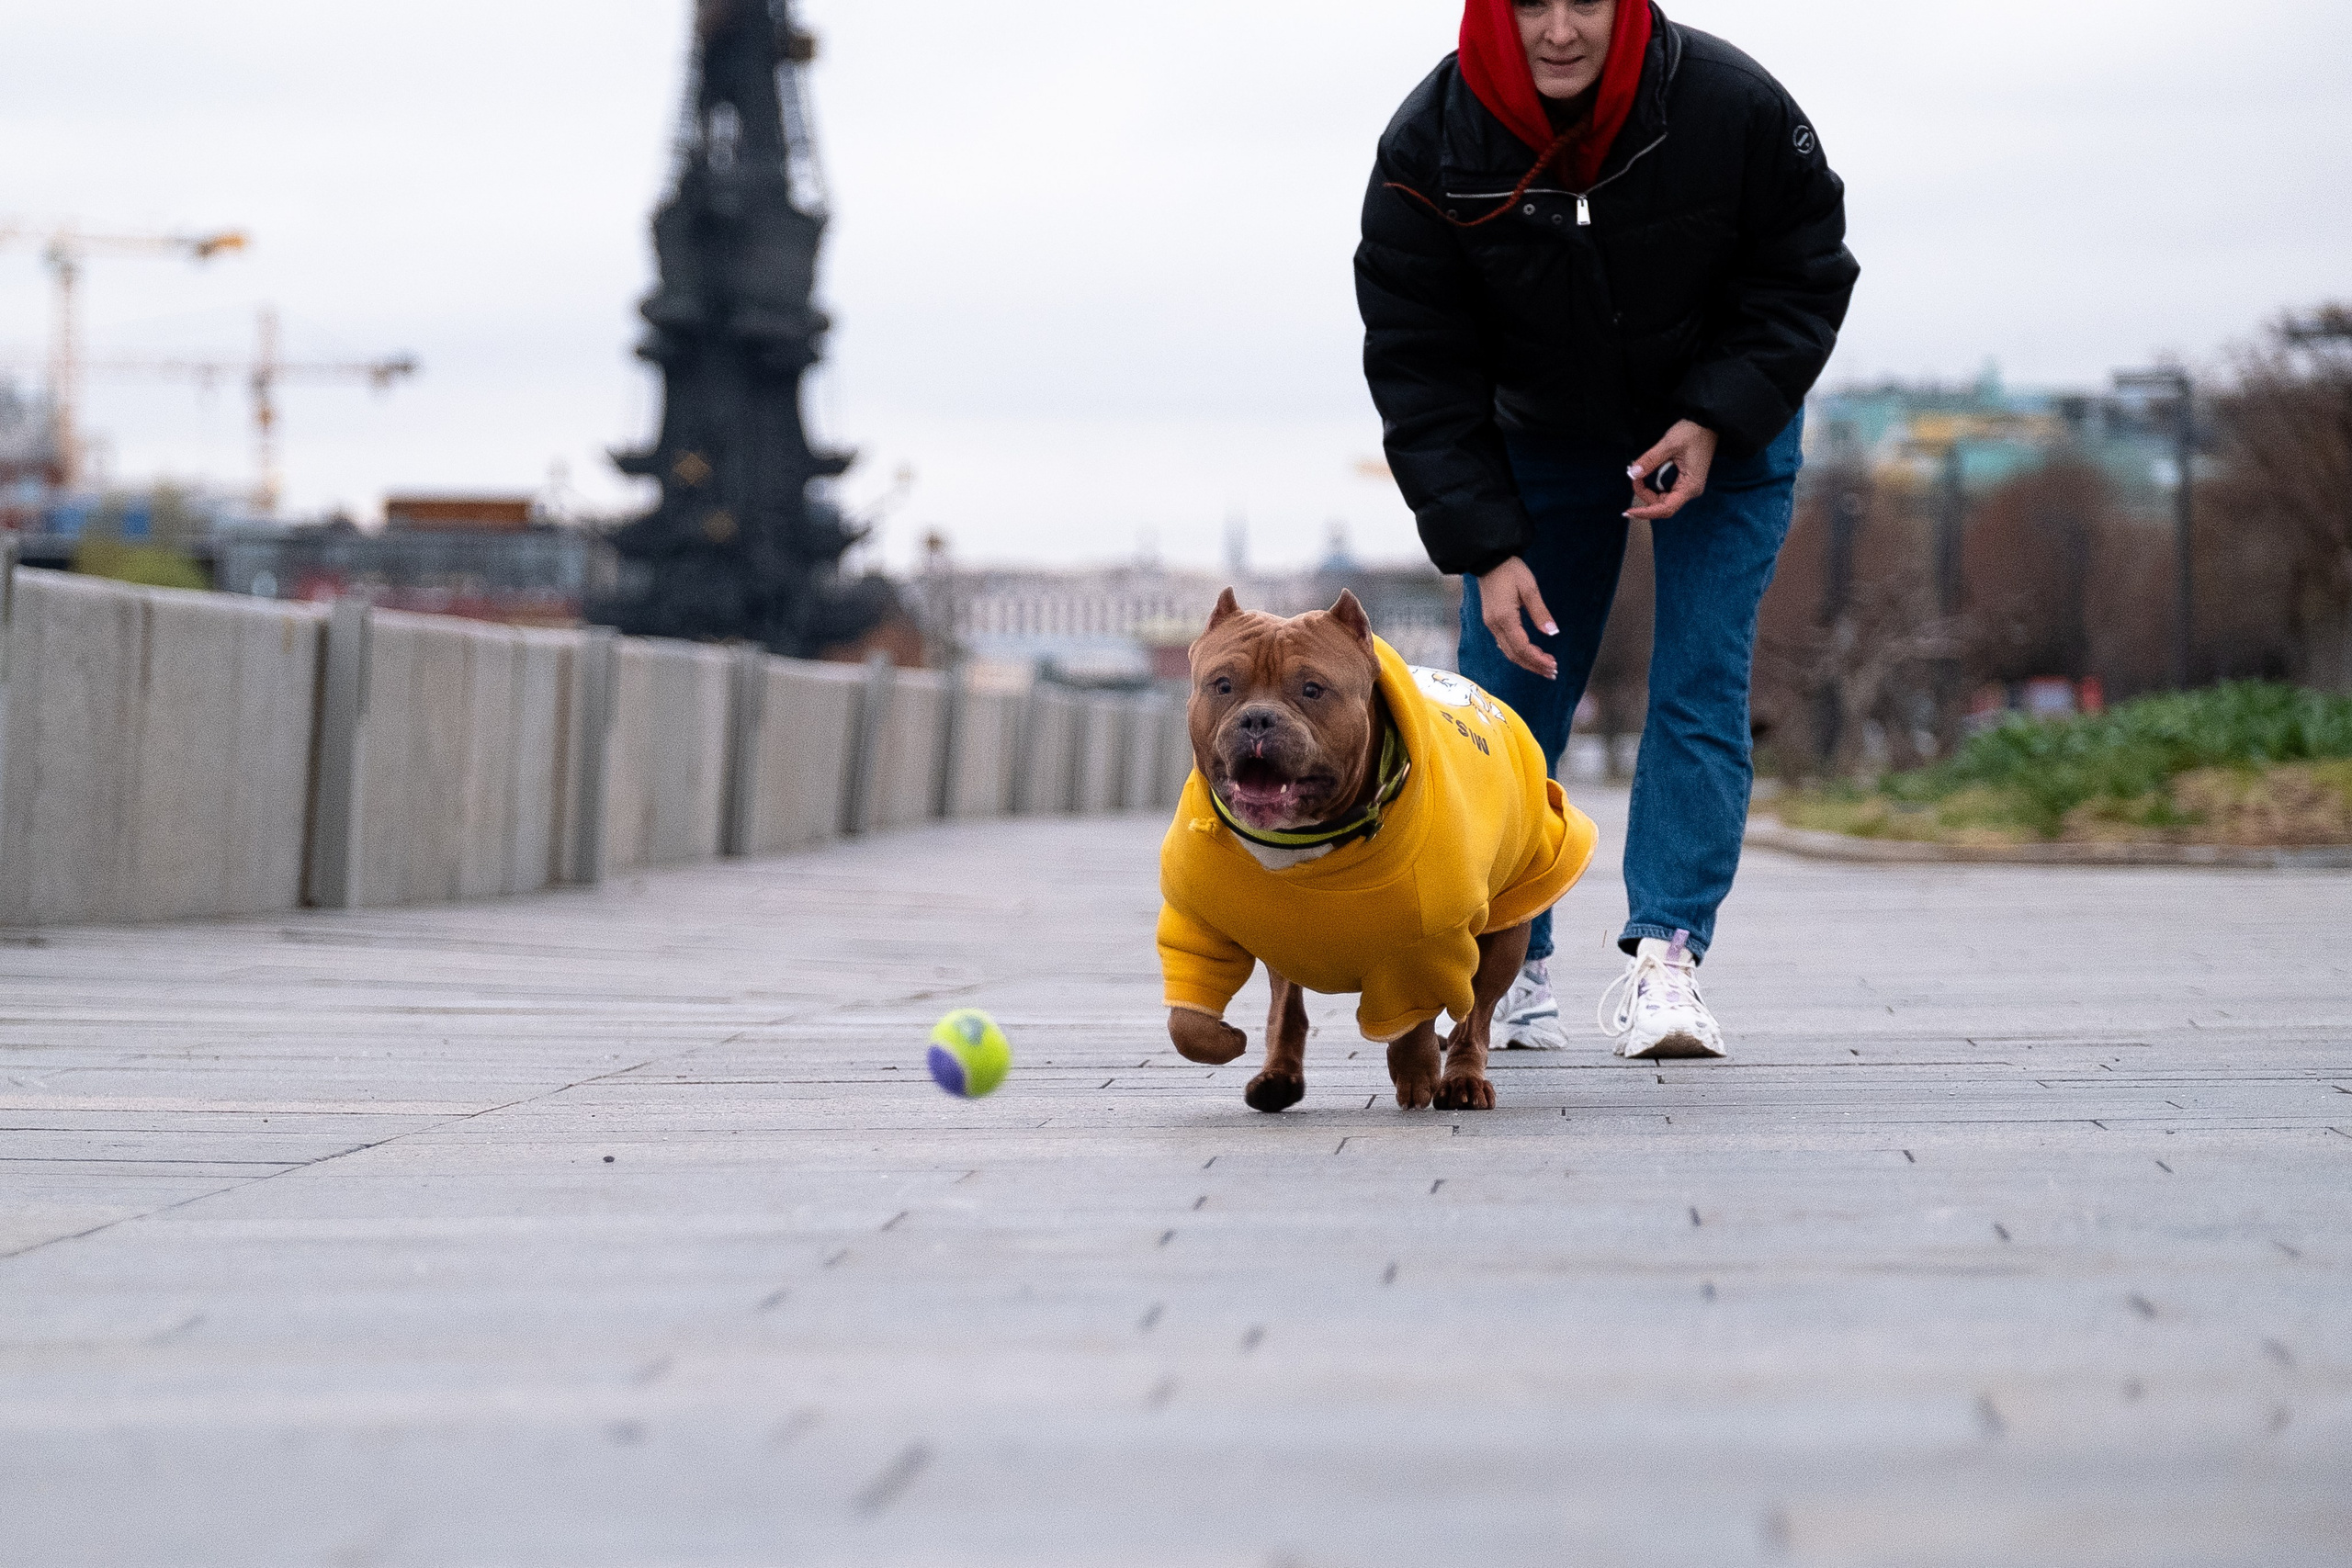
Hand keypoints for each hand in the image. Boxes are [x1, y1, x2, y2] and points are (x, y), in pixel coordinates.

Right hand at [1475, 556, 1557, 679]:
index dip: (1538, 659)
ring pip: (1508, 652)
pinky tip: (1529, 654)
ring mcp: (1491, 624)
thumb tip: (1552, 632)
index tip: (1553, 665)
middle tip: (1552, 672)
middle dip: (1534, 665)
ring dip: (1527, 662)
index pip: (1522, 647)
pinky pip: (1504, 644)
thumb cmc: (1510, 571)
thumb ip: (1540, 612)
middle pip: (1514, 655)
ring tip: (1544, 667)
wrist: (1489, 560)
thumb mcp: (1529, 588)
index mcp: (1504, 618)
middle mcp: (1495, 625)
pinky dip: (1518, 653)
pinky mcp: (1491, 621)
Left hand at [1627, 420, 1718, 521]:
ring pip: (1662, 497)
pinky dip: (1653, 483)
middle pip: (1662, 504)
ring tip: (1637, 475)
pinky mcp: (1684, 479)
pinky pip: (1665, 488)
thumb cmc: (1693, 432)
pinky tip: (1646, 474)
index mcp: (1690, 486)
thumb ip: (1651, 460)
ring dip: (1647, 489)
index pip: (1666, 509)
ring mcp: (1687, 485)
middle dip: (1644, 494)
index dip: (1646, 512)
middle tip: (1633, 477)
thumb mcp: (1669, 444)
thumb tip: (1633, 473)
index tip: (1629, 511)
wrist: (1707, 423)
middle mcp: (1690, 490)